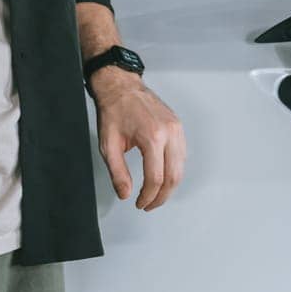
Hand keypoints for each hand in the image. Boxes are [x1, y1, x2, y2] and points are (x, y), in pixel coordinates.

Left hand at [91, 67, 185, 210]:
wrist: (121, 86)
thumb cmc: (114, 111)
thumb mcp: (108, 145)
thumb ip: (118, 173)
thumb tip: (126, 194)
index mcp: (152, 137)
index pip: (155, 178)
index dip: (148, 196)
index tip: (139, 203)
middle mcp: (169, 132)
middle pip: (174, 176)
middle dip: (162, 197)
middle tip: (149, 205)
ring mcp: (176, 128)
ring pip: (181, 167)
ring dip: (169, 186)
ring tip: (155, 195)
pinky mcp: (178, 126)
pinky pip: (181, 155)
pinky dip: (174, 170)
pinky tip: (162, 176)